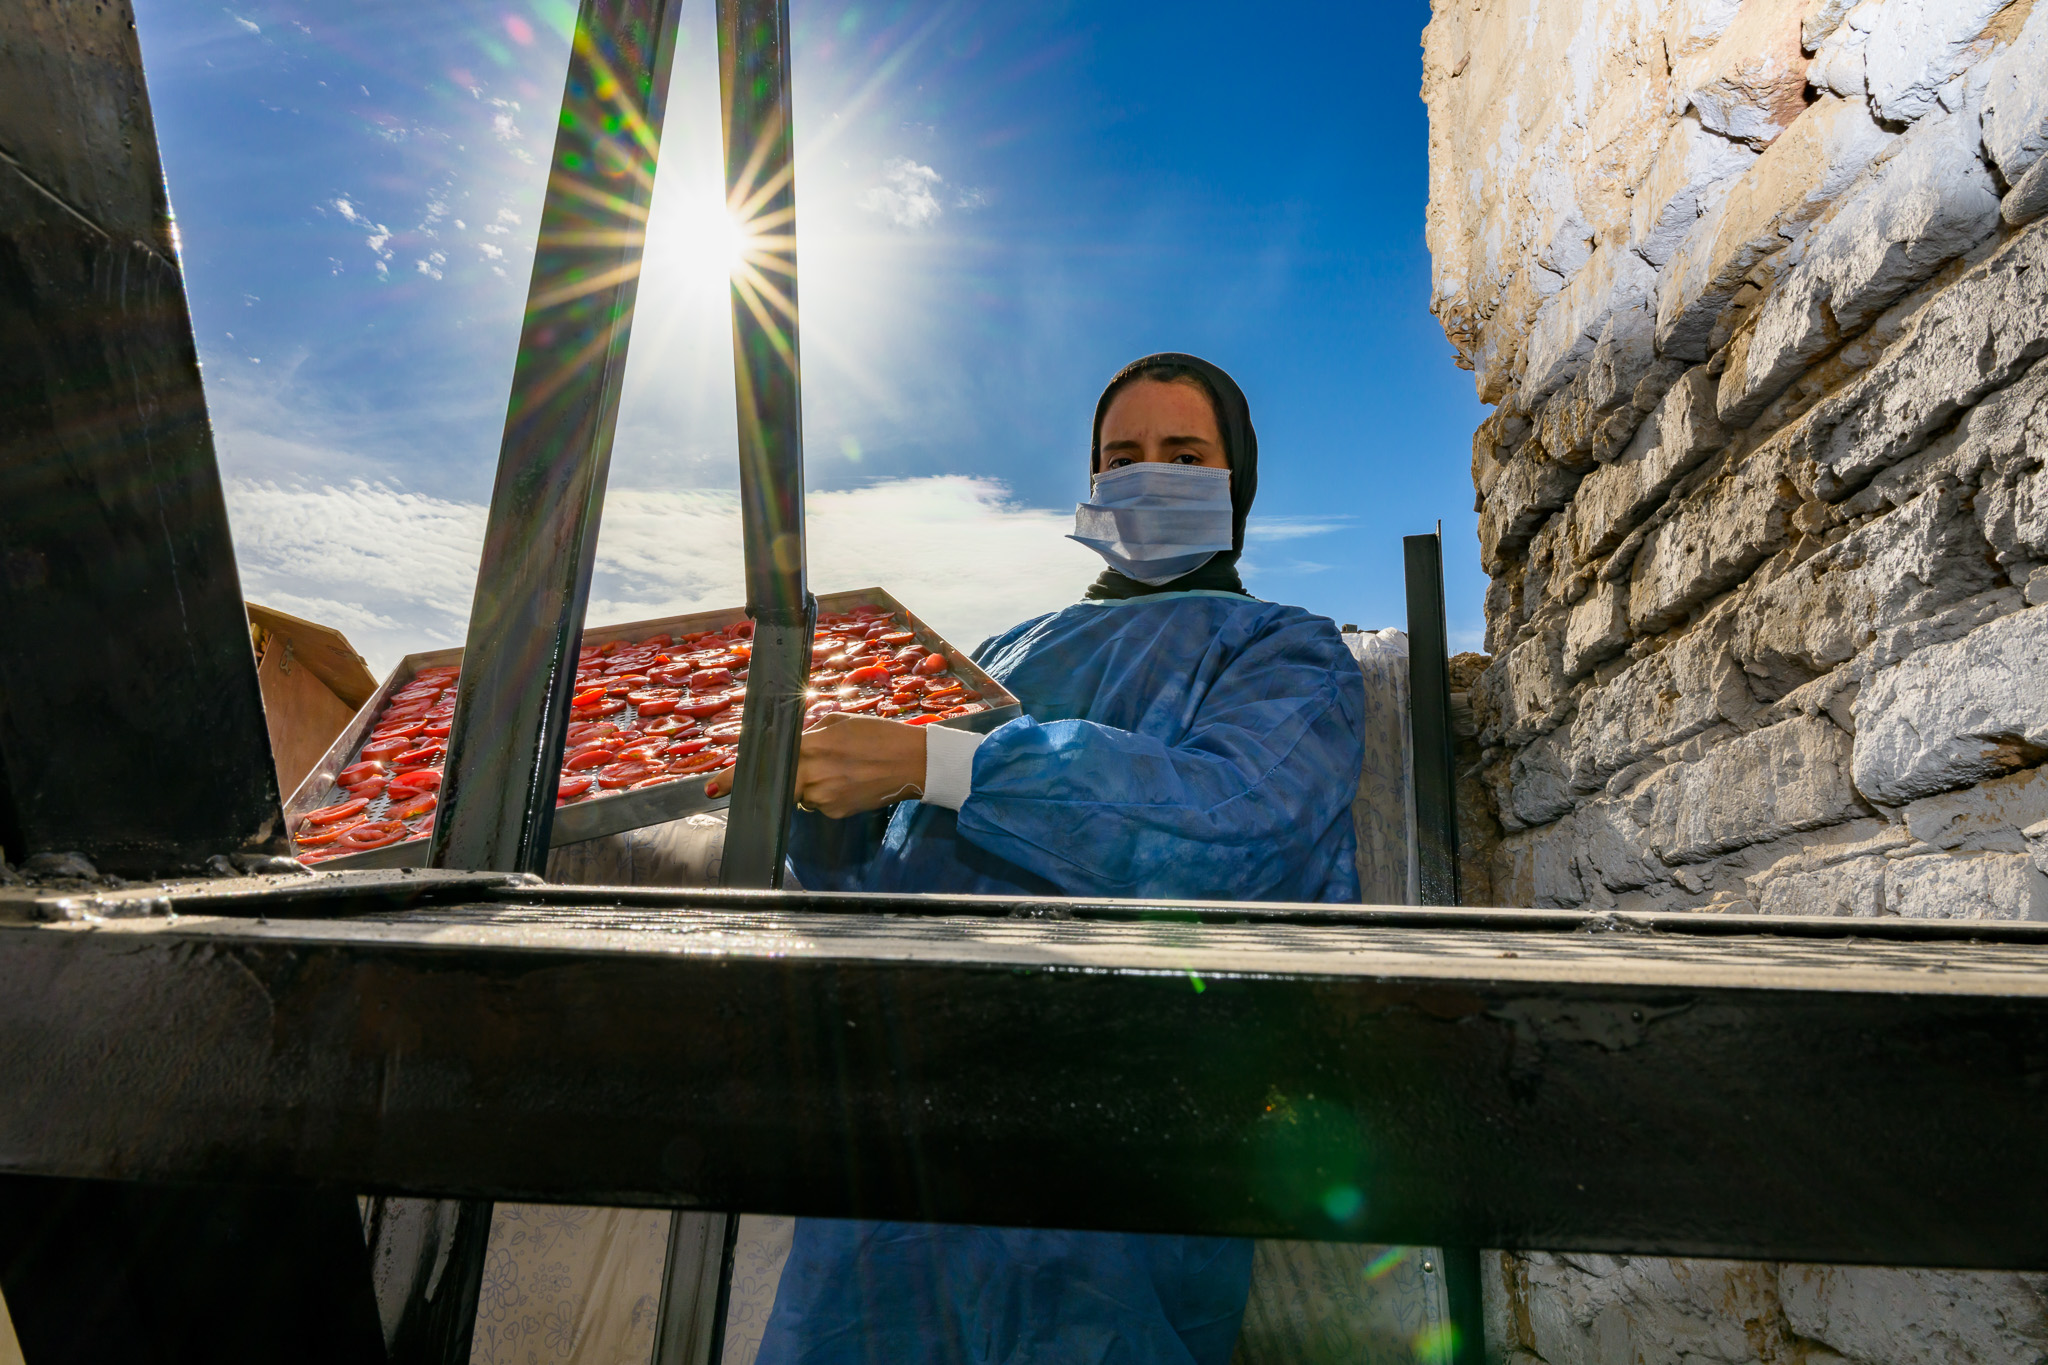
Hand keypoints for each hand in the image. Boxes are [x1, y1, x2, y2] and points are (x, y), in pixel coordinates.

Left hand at [704, 713, 925, 817]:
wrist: (914, 762)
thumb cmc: (880, 736)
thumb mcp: (840, 722)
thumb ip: (811, 732)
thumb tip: (795, 743)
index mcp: (810, 745)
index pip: (764, 763)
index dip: (733, 777)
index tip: (712, 788)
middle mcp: (812, 774)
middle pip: (781, 786)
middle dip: (783, 782)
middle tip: (806, 772)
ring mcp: (824, 797)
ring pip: (802, 795)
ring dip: (812, 784)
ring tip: (843, 769)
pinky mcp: (836, 812)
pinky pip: (820, 805)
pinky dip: (829, 795)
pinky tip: (851, 782)